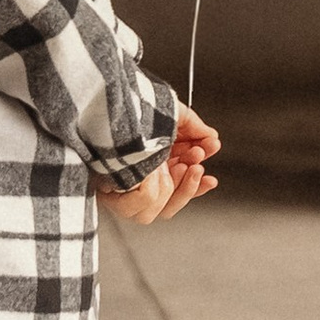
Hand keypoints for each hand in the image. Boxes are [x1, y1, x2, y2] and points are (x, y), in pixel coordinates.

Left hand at [101, 108, 219, 225]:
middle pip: (172, 201)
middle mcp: (140, 179)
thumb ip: (192, 125)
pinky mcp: (114, 196)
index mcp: (151, 164)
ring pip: (158, 210)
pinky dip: (152, 192)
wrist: (107, 110)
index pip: (177, 188)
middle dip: (191, 182)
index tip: (209, 178)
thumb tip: (211, 137)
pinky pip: (140, 208)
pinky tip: (155, 173)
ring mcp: (128, 189)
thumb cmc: (130, 110)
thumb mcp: (168, 113)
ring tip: (181, 164)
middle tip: (198, 160)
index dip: (197, 186)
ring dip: (176, 189)